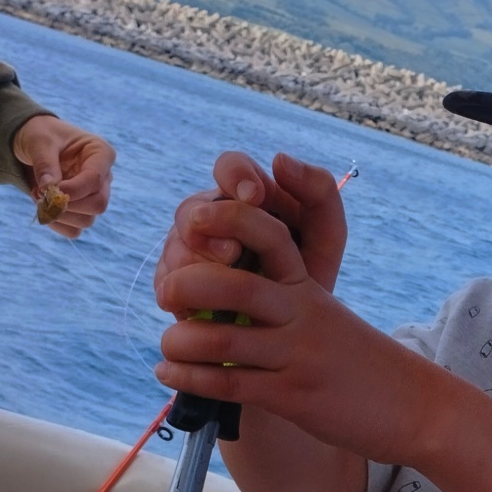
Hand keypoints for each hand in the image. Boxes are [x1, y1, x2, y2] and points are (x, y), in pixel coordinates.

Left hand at [12, 115, 115, 236]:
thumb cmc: (42, 135)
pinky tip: (43, 208)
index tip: (47, 189)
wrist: (34, 144)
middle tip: (42, 196)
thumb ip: (45, 163)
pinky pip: (74, 230)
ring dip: (58, 215)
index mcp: (100, 153)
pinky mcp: (82, 211)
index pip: (94, 180)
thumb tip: (49, 189)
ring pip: (87, 220)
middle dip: (68, 205)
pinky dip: (56, 224)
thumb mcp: (40, 141)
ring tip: (38, 197)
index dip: (72, 190)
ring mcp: (94, 196)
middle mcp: (103, 177)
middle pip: (98, 205)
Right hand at [154, 151, 347, 298]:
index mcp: (247, 199)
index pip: (229, 167)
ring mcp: (189, 250)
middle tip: (233, 253)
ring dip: (196, 263)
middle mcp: (212, 218)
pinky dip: (179, 288)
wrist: (295, 332)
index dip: (235, 175)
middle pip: (191, 207)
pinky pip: (165, 278)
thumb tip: (278, 159)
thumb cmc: (311, 276)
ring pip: (175, 243)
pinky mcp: (175, 282)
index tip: (254, 196)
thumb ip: (319, 192)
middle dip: (210, 227)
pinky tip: (201, 306)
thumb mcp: (326, 236)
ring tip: (222, 288)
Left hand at [154, 198, 441, 467]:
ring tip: (166, 346)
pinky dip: (190, 379)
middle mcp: (302, 313)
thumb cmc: (363, 363)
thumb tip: (229, 293)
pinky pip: (230, 384)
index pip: (267, 233)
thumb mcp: (328, 317)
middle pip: (233, 284)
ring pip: (221, 341)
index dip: (227, 219)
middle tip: (166, 294)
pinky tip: (168, 374)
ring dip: (180, 341)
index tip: (194, 221)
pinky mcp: (293, 396)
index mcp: (308, 286)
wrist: (416, 407)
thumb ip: (285, 300)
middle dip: (187, 284)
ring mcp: (297, 355)